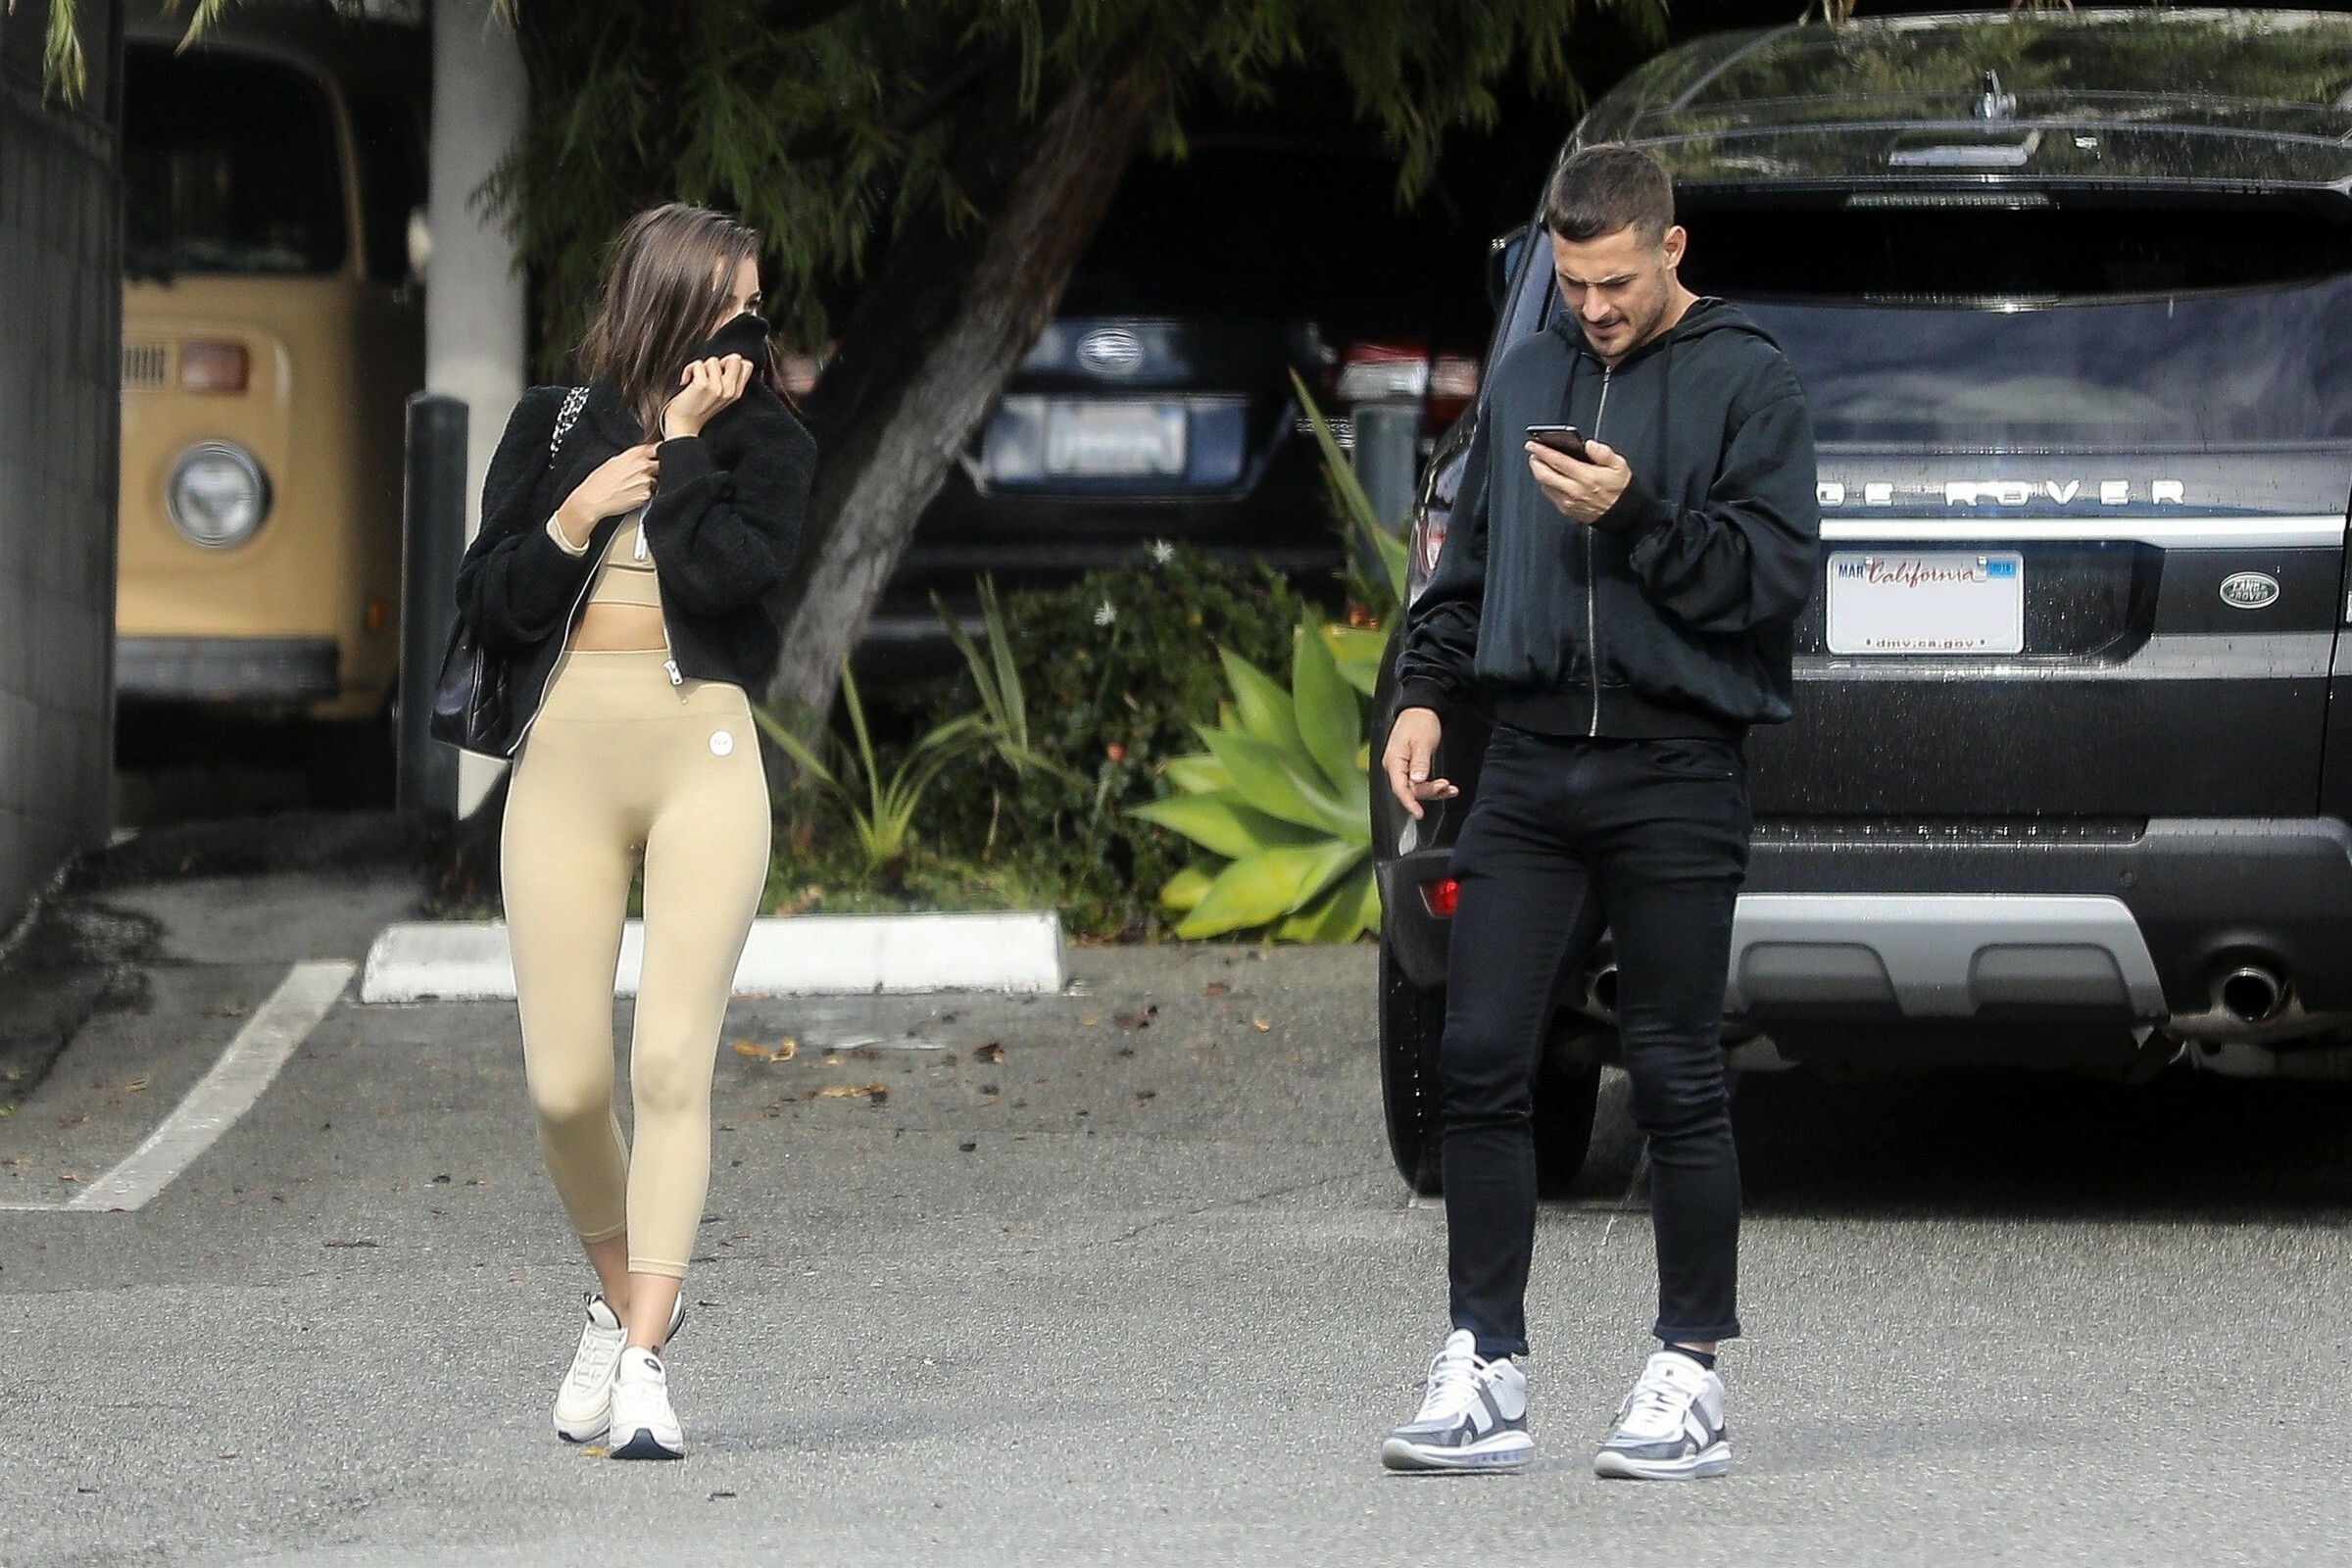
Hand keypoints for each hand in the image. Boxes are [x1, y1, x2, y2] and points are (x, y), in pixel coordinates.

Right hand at [554, 444, 658, 546]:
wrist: (593, 499)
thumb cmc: (599, 481)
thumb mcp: (614, 461)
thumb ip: (632, 457)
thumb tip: (643, 455)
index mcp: (634, 454)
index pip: (657, 447)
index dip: (659, 452)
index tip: (658, 455)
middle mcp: (642, 466)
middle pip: (662, 463)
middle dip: (657, 468)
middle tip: (642, 474)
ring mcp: (646, 481)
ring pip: (657, 480)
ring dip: (650, 483)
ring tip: (632, 487)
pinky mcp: (646, 495)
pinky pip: (652, 493)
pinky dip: (644, 494)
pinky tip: (631, 494)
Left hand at [662, 353, 754, 439]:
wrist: (682, 426)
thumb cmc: (695, 409)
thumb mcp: (719, 395)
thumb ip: (728, 378)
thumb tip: (730, 359)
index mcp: (736, 393)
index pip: (746, 365)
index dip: (730, 363)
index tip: (718, 373)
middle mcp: (730, 390)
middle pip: (735, 358)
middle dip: (719, 362)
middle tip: (707, 375)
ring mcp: (718, 388)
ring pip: (713, 360)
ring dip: (700, 368)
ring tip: (694, 381)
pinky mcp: (704, 386)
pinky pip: (698, 364)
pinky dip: (689, 370)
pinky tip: (686, 382)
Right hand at [1381, 706, 1458, 821]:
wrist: (1421, 708)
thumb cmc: (1419, 721)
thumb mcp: (1422, 742)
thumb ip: (1420, 763)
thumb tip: (1417, 781)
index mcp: (1394, 761)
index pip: (1399, 788)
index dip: (1409, 802)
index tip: (1419, 813)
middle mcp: (1395, 766)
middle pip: (1410, 789)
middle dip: (1428, 792)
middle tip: (1445, 787)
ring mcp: (1403, 767)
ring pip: (1417, 788)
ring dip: (1433, 790)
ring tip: (1449, 787)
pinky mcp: (1411, 767)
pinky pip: (1421, 782)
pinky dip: (1433, 786)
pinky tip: (1446, 787)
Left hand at [1526, 436, 1631, 523]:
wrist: (1623, 515)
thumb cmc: (1621, 489)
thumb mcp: (1619, 465)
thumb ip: (1603, 453)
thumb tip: (1589, 444)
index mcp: (1586, 477)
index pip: (1558, 461)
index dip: (1543, 451)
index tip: (1533, 444)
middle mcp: (1574, 491)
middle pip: (1544, 474)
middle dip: (1535, 461)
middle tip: (1532, 451)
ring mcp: (1568, 502)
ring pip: (1544, 485)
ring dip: (1538, 472)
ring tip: (1539, 461)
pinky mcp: (1566, 510)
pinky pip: (1549, 494)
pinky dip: (1545, 483)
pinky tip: (1548, 476)